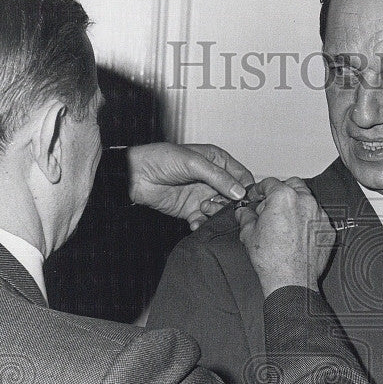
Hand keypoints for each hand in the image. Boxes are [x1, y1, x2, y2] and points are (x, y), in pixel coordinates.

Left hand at [126, 143, 254, 229]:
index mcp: (218, 162)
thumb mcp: (193, 163)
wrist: (135, 176)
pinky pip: (204, 220)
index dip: (246, 189)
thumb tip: (240, 192)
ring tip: (202, 210)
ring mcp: (203, 195)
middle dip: (229, 205)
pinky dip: (202, 224)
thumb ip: (218, 177)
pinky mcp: (192, 210)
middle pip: (234, 197)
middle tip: (216, 204)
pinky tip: (195, 223)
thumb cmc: (161, 159)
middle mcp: (213, 179)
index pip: (242, 177)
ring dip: (215, 214)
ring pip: (221, 211)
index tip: (245, 200)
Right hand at [235, 177, 333, 295]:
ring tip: (283, 220)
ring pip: (307, 200)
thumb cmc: (272, 260)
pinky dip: (307, 220)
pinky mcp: (327, 229)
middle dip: (281, 191)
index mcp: (284, 198)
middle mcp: (305, 202)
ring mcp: (319, 215)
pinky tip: (296, 232)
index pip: (270, 183)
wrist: (291, 281)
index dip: (259, 189)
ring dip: (295, 204)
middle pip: (292, 185)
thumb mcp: (249, 234)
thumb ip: (246, 217)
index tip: (256, 196)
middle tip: (270, 205)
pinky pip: (316, 217)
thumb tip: (243, 212)